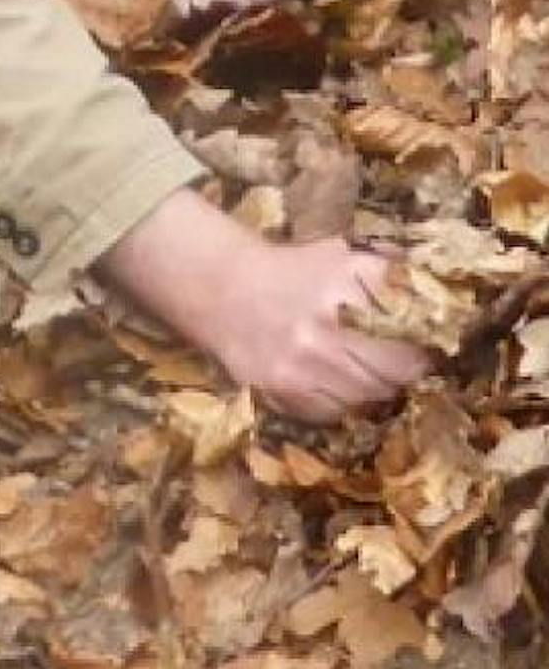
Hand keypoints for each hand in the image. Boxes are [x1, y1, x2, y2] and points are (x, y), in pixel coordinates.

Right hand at [194, 238, 430, 421]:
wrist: (222, 286)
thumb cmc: (292, 270)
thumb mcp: (342, 255)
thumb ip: (393, 268)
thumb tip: (447, 287)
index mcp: (352, 281)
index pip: (418, 328)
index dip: (427, 341)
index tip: (425, 344)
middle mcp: (330, 323)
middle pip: (401, 370)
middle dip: (404, 370)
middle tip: (395, 363)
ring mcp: (305, 360)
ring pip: (370, 397)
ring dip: (372, 388)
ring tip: (358, 371)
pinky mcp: (282, 387)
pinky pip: (333, 412)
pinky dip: (338, 403)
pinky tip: (328, 382)